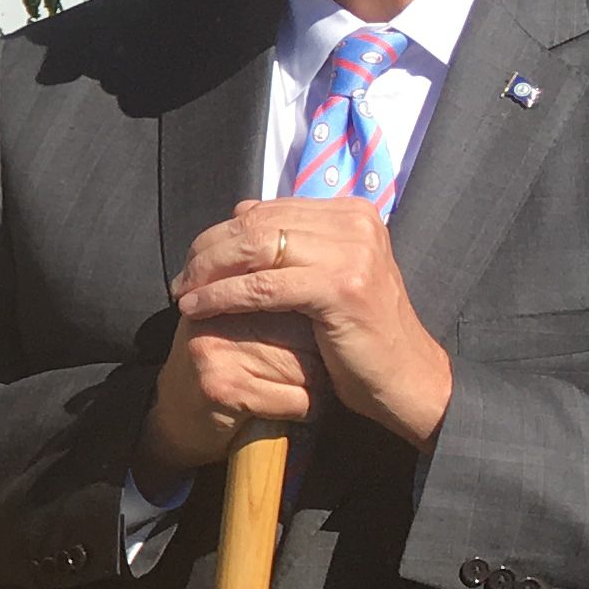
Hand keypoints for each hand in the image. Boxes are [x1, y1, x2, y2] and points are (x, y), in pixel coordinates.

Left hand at [148, 198, 454, 465]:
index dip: (222, 233)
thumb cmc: (361, 333)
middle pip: (258, 224)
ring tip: (183, 294)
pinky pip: (263, 286)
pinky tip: (198, 309)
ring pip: (256, 249)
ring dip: (209, 272)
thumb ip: (294, 242)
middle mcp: (356, 224)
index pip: (269, 210)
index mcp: (353, 213)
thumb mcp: (330, 275)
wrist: (406, 379)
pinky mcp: (340, 288)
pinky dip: (224, 295)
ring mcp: (352, 253)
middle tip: (182, 279)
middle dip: (209, 250)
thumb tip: (240, 211)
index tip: (194, 260)